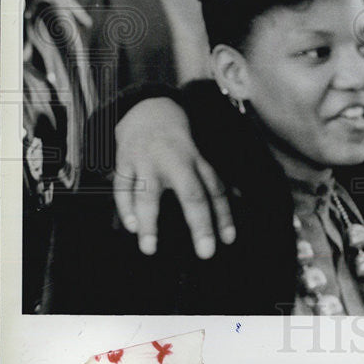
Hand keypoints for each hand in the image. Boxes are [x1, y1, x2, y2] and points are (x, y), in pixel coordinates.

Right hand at [113, 97, 235, 257]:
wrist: (148, 110)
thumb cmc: (178, 142)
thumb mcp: (200, 156)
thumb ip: (214, 180)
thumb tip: (241, 199)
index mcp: (197, 162)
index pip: (216, 191)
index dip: (224, 215)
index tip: (229, 239)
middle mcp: (175, 162)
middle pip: (191, 194)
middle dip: (200, 224)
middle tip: (206, 252)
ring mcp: (148, 162)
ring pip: (148, 194)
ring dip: (149, 223)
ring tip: (150, 249)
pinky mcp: (125, 163)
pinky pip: (122, 188)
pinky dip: (124, 207)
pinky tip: (131, 227)